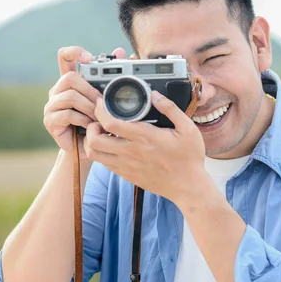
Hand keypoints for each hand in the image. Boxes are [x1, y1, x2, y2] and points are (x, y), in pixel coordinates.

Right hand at [43, 46, 127, 159]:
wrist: (89, 149)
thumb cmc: (99, 122)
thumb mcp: (107, 99)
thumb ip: (112, 76)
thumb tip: (120, 51)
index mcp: (70, 81)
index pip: (65, 56)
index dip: (74, 52)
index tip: (89, 57)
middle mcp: (58, 90)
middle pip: (70, 77)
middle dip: (90, 89)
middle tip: (102, 102)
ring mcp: (51, 105)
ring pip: (70, 96)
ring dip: (89, 107)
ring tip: (99, 117)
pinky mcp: (50, 120)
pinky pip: (67, 114)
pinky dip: (83, 119)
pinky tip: (91, 126)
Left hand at [83, 90, 206, 203]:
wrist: (188, 187)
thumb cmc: (189, 158)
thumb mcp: (188, 129)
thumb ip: (171, 109)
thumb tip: (155, 94)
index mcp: (145, 137)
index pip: (110, 123)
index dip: (100, 111)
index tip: (102, 103)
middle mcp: (131, 152)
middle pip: (94, 140)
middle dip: (91, 126)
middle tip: (99, 120)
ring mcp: (126, 165)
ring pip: (94, 154)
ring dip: (92, 141)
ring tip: (102, 133)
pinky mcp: (126, 174)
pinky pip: (103, 163)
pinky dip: (101, 152)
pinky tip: (111, 145)